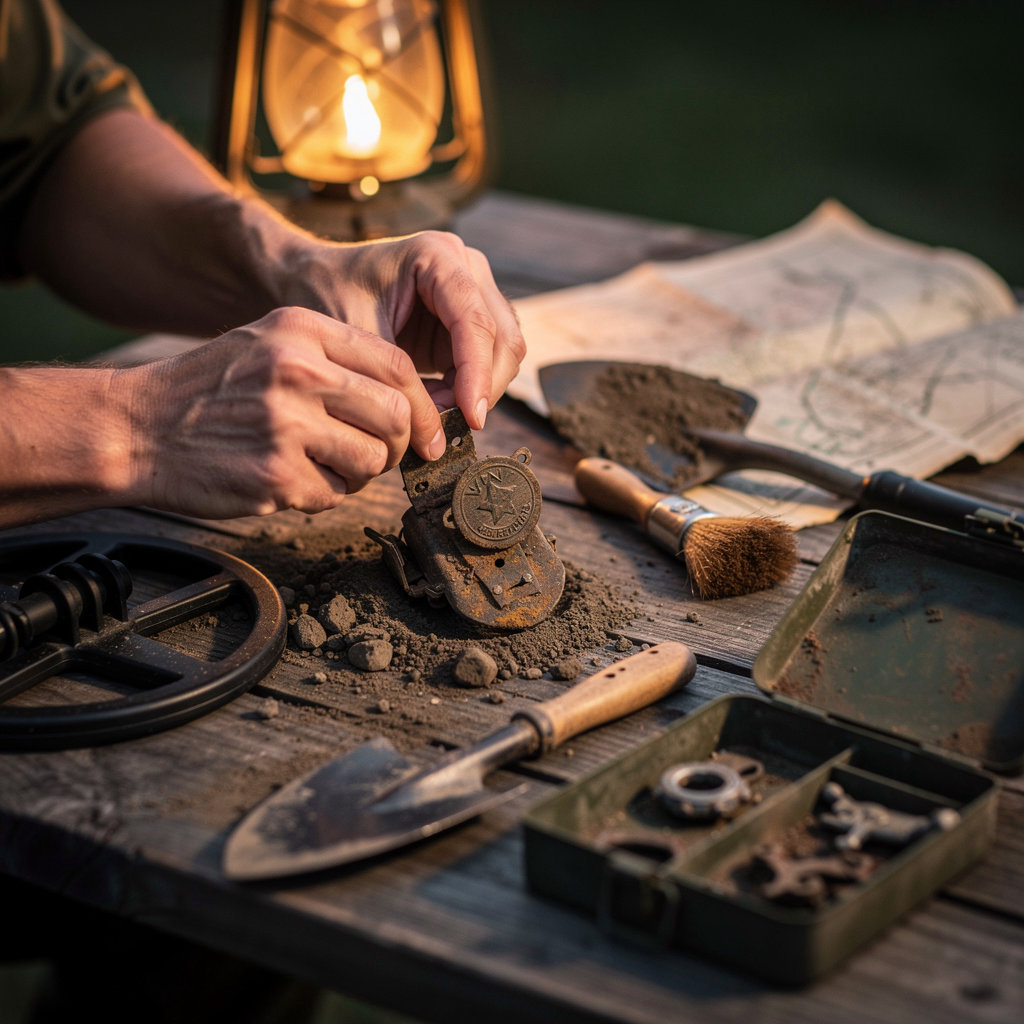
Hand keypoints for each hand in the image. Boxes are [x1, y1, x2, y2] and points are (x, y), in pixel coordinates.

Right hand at [119, 307, 446, 518]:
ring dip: (360, 473)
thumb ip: (334, 359)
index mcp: (301, 331)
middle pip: (397, 416)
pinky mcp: (276, 477)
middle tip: (379, 453)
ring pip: (374, 460)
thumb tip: (409, 397)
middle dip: (398, 443)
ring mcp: (286, 426)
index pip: (397, 365)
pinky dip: (323, 494)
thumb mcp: (267, 342)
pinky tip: (290, 478)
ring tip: (326, 465)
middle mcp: (297, 372)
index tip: (423, 427)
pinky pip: (335, 495)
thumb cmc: (210, 388)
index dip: (422, 402)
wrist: (136, 427)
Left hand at [281, 230, 525, 430]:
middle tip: (444, 425)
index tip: (471, 419)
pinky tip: (433, 403)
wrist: (314, 279)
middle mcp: (465, 267)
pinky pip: (487, 364)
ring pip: (503, 354)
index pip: (475, 320)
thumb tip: (433, 434)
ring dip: (477, 392)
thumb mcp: (353, 335)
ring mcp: (473, 292)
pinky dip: (467, 391)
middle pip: (503, 338)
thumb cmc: (327, 295)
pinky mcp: (468, 321)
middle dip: (482, 388)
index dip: (478, 374)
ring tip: (432, 413)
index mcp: (437, 255)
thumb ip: (395, 379)